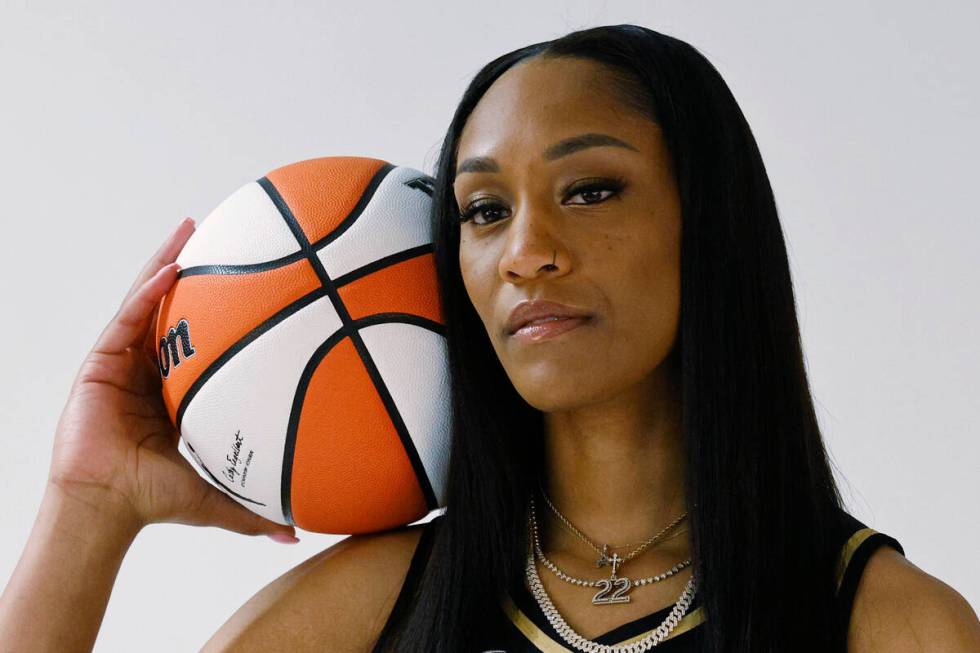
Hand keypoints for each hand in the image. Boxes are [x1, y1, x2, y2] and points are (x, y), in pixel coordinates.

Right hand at [48, 217, 297, 541]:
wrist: (107, 507)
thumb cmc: (153, 499)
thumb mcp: (217, 491)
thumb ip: (256, 507)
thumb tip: (300, 531)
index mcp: (176, 389)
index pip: (201, 338)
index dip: (221, 307)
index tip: (252, 280)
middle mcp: (150, 369)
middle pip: (173, 307)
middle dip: (195, 269)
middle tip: (223, 235)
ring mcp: (123, 363)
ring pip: (146, 302)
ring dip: (167, 263)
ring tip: (191, 227)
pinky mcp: (98, 363)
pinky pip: (126, 320)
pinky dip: (146, 294)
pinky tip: (169, 269)